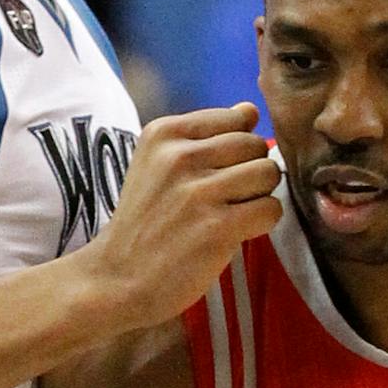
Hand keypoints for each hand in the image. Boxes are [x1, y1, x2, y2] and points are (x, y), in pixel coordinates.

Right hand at [78, 103, 279, 331]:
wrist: (117, 279)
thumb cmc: (146, 222)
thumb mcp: (160, 165)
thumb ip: (207, 136)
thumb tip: (250, 109)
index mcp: (164, 132)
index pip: (237, 119)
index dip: (238, 149)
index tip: (215, 174)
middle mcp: (179, 156)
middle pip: (256, 146)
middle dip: (251, 172)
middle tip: (225, 199)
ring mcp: (198, 191)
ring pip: (268, 174)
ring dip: (259, 196)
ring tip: (232, 214)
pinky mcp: (217, 227)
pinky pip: (271, 208)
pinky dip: (262, 223)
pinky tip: (236, 232)